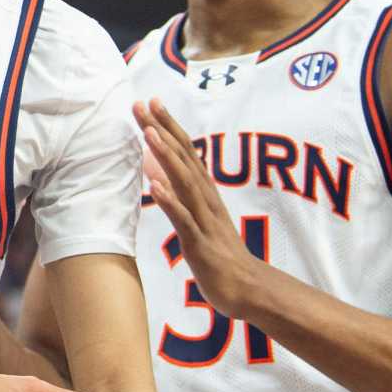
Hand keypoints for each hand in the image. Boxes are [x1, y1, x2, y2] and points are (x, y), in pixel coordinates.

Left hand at [135, 98, 263, 319]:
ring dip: (166, 157)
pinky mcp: (200, 244)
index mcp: (205, 194)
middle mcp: (206, 200)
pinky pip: (184, 220)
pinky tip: (154, 186)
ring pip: (185, 183)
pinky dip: (170, 201)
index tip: (152, 102)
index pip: (186, 152)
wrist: (248, 289)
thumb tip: (159, 173)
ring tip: (149, 133)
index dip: (169, 127)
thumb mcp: (200, 219)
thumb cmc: (220, 255)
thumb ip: (183, 195)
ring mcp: (204, 221)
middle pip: (184, 158)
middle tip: (143, 103)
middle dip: (163, 130)